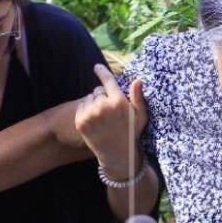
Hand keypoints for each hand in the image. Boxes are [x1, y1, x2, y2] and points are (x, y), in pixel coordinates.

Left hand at [75, 65, 148, 179]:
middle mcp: (103, 106)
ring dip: (94, 104)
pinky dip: (86, 111)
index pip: (107, 81)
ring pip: (89, 98)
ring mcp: (90, 114)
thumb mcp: (140, 116)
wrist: (118, 155)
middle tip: (110, 111)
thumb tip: (138, 79)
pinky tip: (95, 121)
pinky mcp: (80, 122)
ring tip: (103, 117)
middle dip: (103, 96)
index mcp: (118, 102)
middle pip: (98, 90)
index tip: (96, 67)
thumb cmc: (132, 133)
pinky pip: (81, 107)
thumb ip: (138, 97)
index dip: (101, 71)